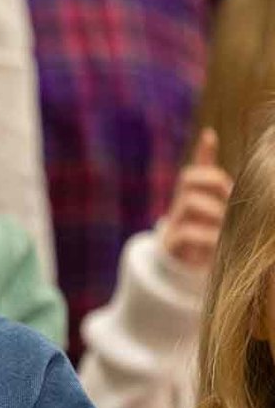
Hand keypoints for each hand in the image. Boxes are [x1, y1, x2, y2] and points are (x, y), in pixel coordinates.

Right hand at [160, 128, 232, 267]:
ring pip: (190, 202)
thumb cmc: (206, 241)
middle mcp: (181, 205)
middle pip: (189, 177)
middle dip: (213, 181)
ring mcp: (174, 223)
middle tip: (232, 196)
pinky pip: (187, 232)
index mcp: (194, 197)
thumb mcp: (218, 220)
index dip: (202, 151)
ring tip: (230, 224)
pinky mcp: (171, 244)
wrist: (181, 272)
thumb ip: (228, 198)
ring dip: (214, 210)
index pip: (196, 168)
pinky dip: (208, 236)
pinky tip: (221, 242)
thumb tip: (235, 165)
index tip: (210, 135)